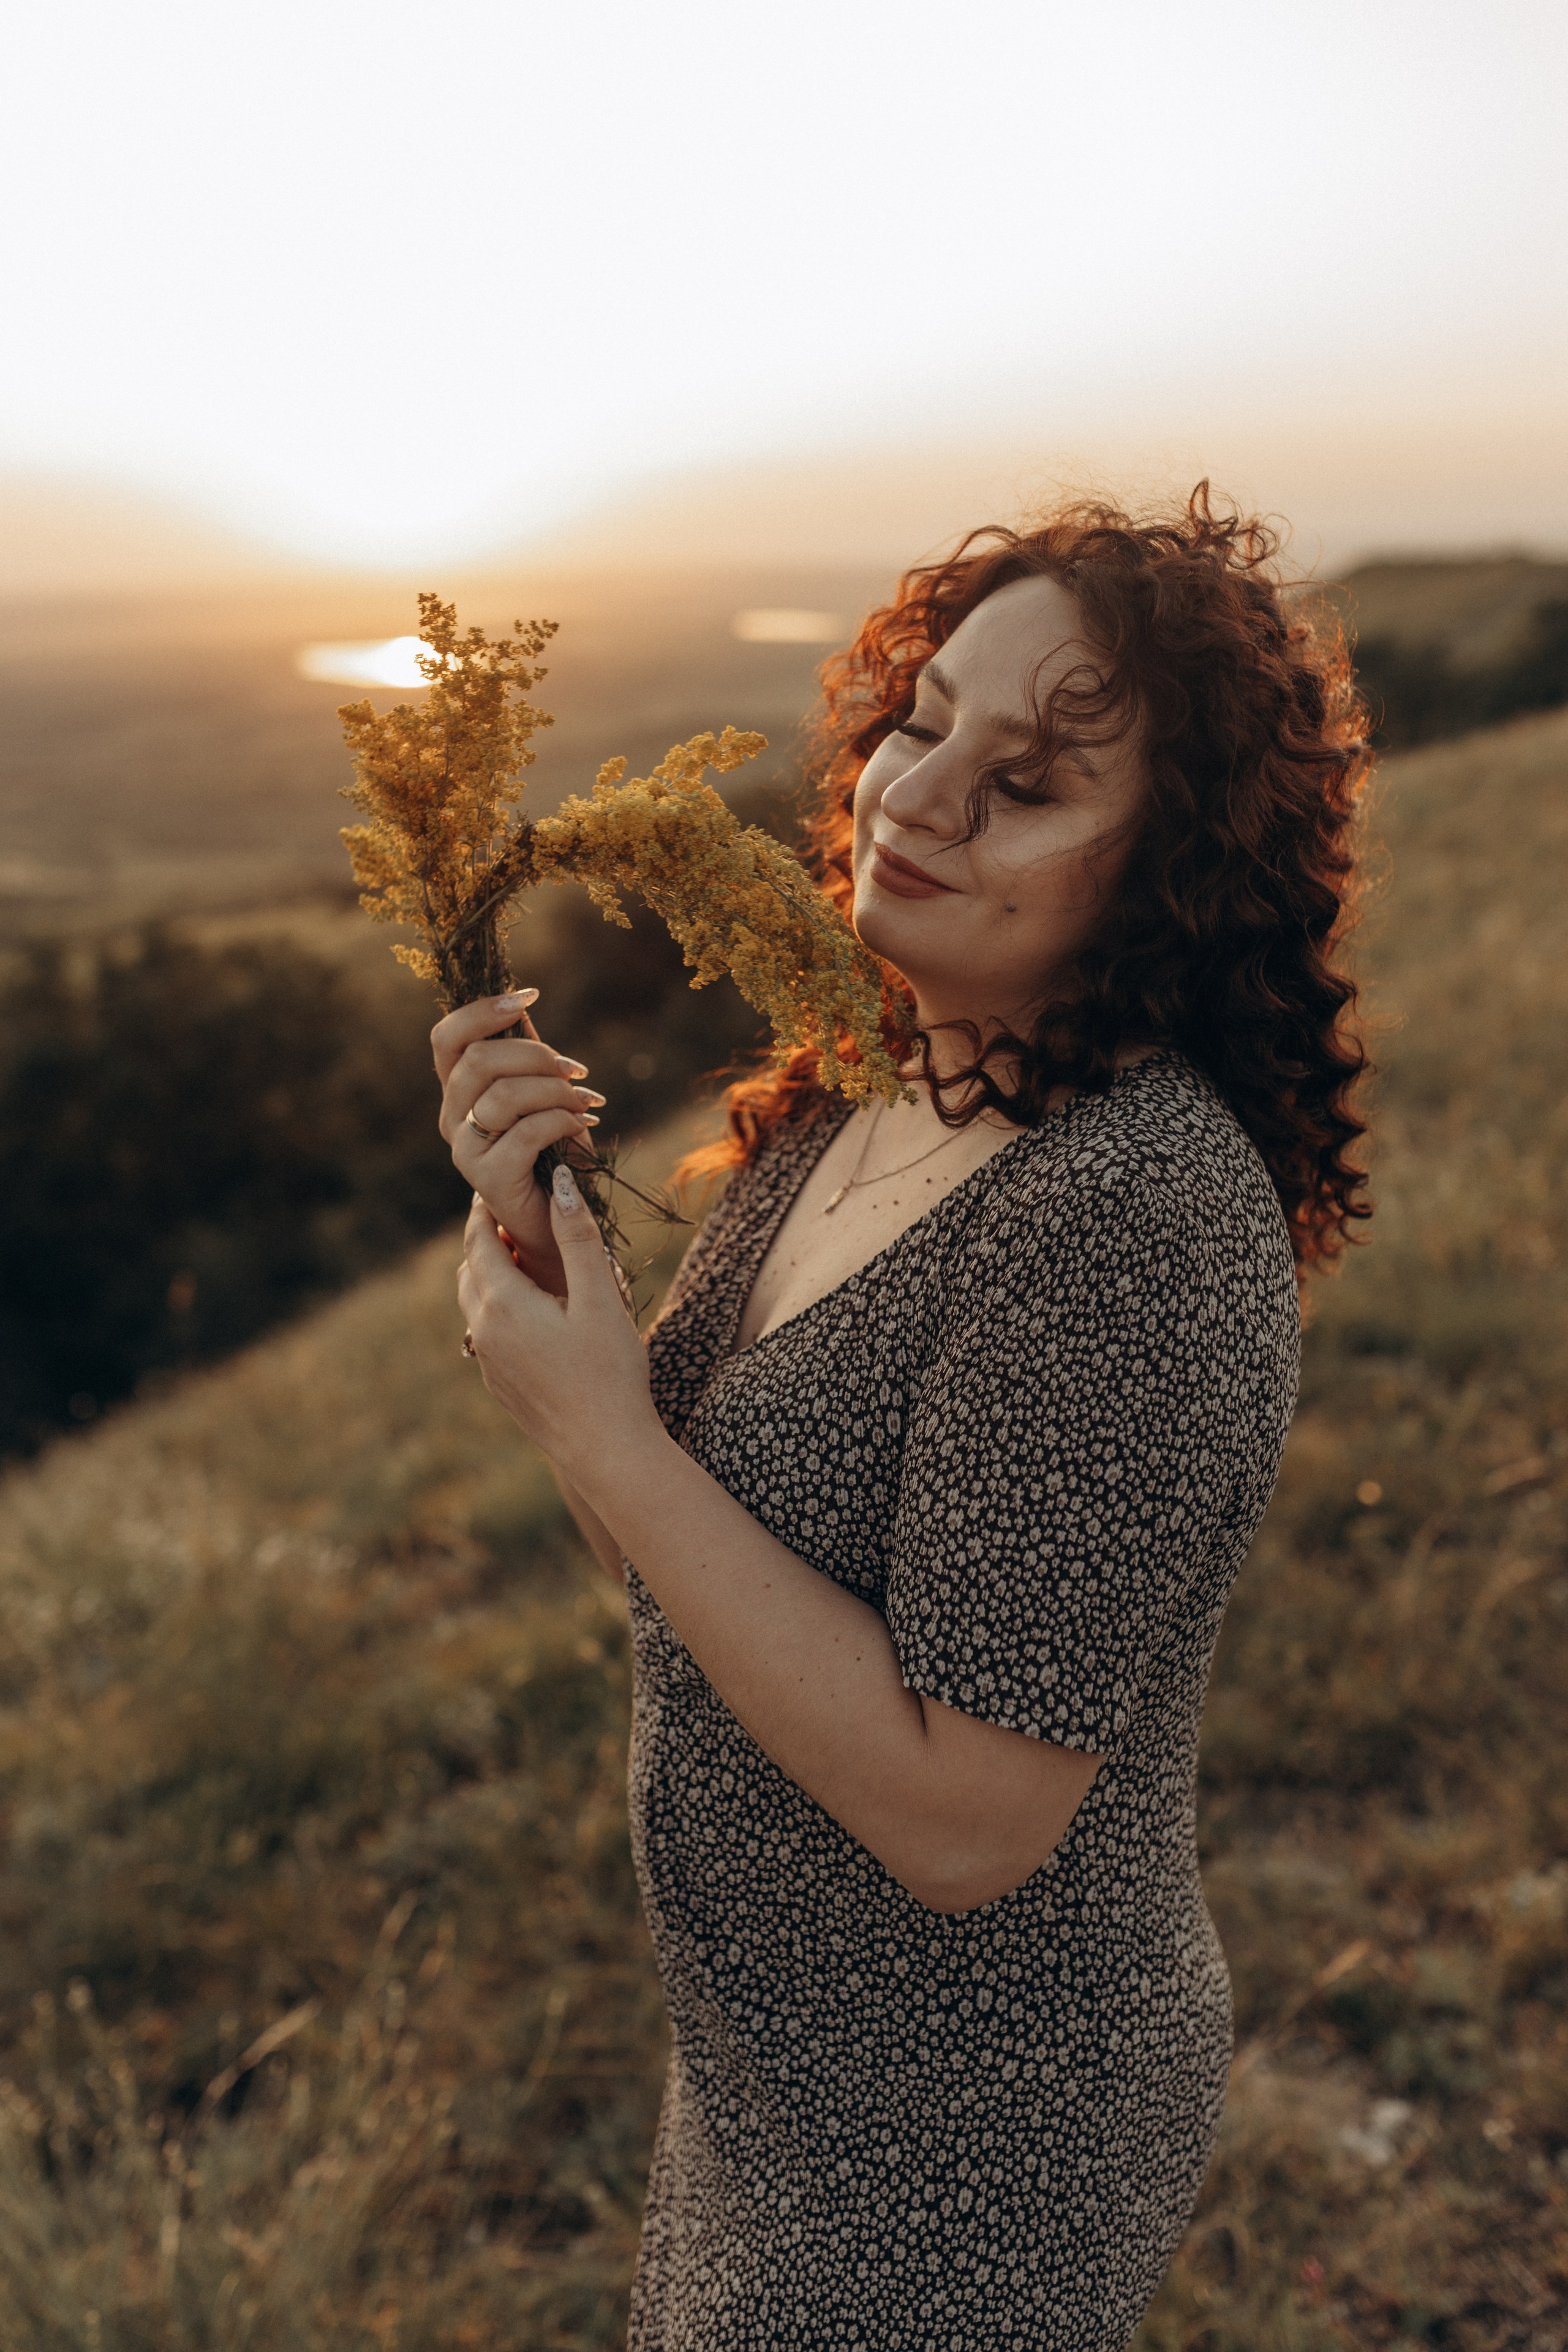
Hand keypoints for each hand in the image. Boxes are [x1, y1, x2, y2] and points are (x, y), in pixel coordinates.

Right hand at [433, 992, 606, 1295]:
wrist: (556, 1215)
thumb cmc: (551, 1148)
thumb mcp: (540, 1092)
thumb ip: (526, 1054)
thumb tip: (522, 1007)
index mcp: (458, 1089)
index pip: (447, 1037)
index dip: (484, 1009)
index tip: (530, 995)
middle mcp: (452, 1116)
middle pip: (479, 1060)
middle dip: (537, 1055)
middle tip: (574, 1071)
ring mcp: (465, 1148)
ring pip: (503, 1095)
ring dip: (555, 1091)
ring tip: (584, 1101)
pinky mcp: (488, 1176)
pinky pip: (525, 1132)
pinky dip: (562, 1121)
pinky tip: (584, 1125)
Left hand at [457, 1168, 662, 1479]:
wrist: (605, 1449)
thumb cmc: (610, 1371)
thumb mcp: (600, 1297)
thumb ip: (577, 1239)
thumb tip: (559, 1184)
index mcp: (504, 1303)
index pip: (480, 1241)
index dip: (485, 1211)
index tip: (495, 1188)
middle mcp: (485, 1331)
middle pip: (470, 1269)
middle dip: (484, 1239)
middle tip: (508, 1214)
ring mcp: (488, 1361)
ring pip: (474, 1302)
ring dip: (489, 1274)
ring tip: (518, 1255)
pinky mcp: (499, 1384)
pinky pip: (485, 1332)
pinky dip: (497, 1306)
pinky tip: (530, 1309)